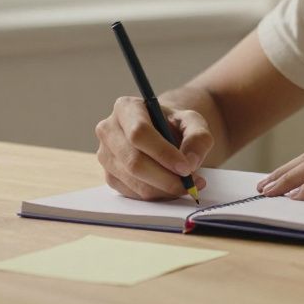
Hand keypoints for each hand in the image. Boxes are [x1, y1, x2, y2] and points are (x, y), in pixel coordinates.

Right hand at [95, 96, 213, 200]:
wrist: (162, 134)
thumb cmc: (174, 125)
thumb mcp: (193, 122)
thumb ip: (198, 138)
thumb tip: (190, 163)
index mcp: (126, 108)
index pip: (139, 133)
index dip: (163, 153)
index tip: (186, 168)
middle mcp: (109, 130)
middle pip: (134, 161)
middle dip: (166, 178)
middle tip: (190, 184)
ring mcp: (105, 155)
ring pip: (134, 181)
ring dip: (164, 189)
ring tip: (187, 185)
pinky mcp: (109, 177)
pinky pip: (133, 194)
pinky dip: (156, 195)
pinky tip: (171, 187)